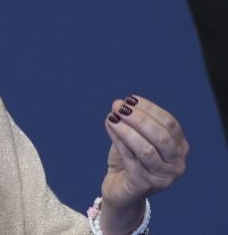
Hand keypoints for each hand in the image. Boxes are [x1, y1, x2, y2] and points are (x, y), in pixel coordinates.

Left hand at [99, 95, 188, 231]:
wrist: (121, 190)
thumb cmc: (130, 160)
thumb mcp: (136, 138)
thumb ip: (133, 123)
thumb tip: (120, 105)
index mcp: (180, 148)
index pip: (170, 123)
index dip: (150, 109)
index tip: (130, 98)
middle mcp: (177, 164)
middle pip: (161, 136)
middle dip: (139, 118)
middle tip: (119, 106)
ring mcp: (162, 177)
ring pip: (146, 149)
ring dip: (127, 129)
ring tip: (112, 116)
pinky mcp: (144, 184)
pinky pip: (129, 158)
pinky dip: (118, 140)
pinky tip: (110, 126)